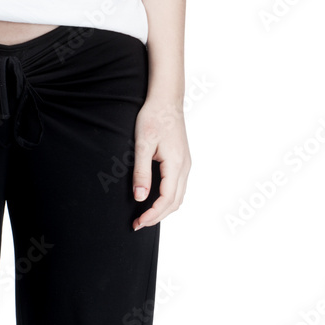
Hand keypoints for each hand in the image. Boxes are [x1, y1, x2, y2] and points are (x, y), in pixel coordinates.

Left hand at [131, 97, 191, 229]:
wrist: (166, 100)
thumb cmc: (153, 117)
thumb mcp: (142, 144)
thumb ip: (141, 172)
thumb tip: (140, 197)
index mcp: (176, 165)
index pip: (167, 200)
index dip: (153, 214)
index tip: (138, 223)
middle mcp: (185, 167)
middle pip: (175, 203)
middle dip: (157, 216)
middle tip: (138, 224)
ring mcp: (186, 164)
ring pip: (179, 196)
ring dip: (164, 209)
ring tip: (145, 215)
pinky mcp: (183, 160)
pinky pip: (178, 187)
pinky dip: (168, 198)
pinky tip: (155, 198)